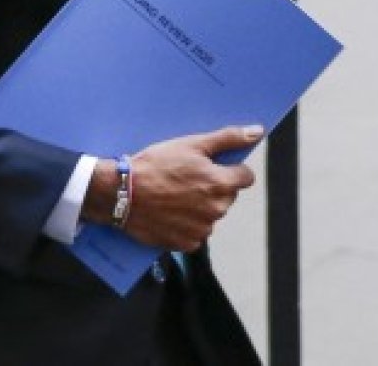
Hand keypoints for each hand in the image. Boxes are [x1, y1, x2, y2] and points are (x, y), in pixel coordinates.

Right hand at [86, 125, 262, 252]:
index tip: (213, 166)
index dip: (231, 168)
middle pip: (227, 196)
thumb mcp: (191, 144)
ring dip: (200, 206)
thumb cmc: (155, 165)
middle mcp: (216, 210)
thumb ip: (227, 138)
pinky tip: (169, 211)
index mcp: (220, 184)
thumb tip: (256, 132)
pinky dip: (186, 223)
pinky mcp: (186, 243)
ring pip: (211, 214)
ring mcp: (201, 229)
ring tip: (173, 194)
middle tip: (186, 178)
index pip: (245, 177)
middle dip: (213, 187)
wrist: (121, 193)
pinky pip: (195, 233)